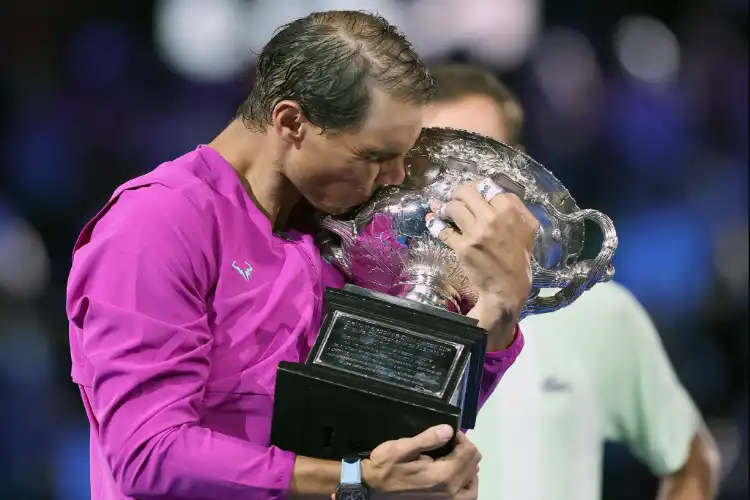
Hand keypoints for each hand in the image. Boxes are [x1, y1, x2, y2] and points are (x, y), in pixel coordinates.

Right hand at [362, 425, 480, 498]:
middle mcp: (449, 491)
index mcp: (442, 475)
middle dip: (466, 450)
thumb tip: (449, 430)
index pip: (468, 453)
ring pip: (472, 485)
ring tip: (459, 458)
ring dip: (470, 469)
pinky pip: (464, 497)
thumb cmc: (385, 466)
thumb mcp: (402, 447)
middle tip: (452, 442)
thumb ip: (428, 439)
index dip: (462, 438)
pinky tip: (457, 476)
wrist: (370, 488)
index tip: (450, 433)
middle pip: (473, 466)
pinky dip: (466, 485)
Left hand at [427, 179, 538, 348]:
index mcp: (509, 211)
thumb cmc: (518, 256)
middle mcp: (492, 219)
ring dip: (444, 206)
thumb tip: (496, 192)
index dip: (476, 187)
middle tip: (454, 197)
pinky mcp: (463, 247)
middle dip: (457, 193)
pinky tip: (431, 219)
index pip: (486, 186)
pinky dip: (434, 223)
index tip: (471, 192)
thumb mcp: (528, 228)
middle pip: (466, 192)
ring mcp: (476, 233)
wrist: (508, 286)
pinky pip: (443, 230)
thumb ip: (516, 207)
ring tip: (442, 209)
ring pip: (453, 208)